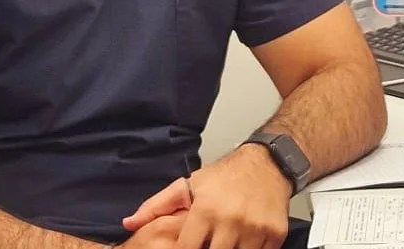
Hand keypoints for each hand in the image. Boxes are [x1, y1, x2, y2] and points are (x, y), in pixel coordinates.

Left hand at [123, 145, 292, 248]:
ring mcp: (254, 228)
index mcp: (205, 209)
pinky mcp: (274, 233)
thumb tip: (129, 223)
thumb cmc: (226, 176)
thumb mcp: (188, 185)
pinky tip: (244, 241)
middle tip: (209, 241)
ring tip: (225, 240)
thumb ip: (157, 206)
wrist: (268, 163)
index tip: (188, 247)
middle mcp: (230, 219)